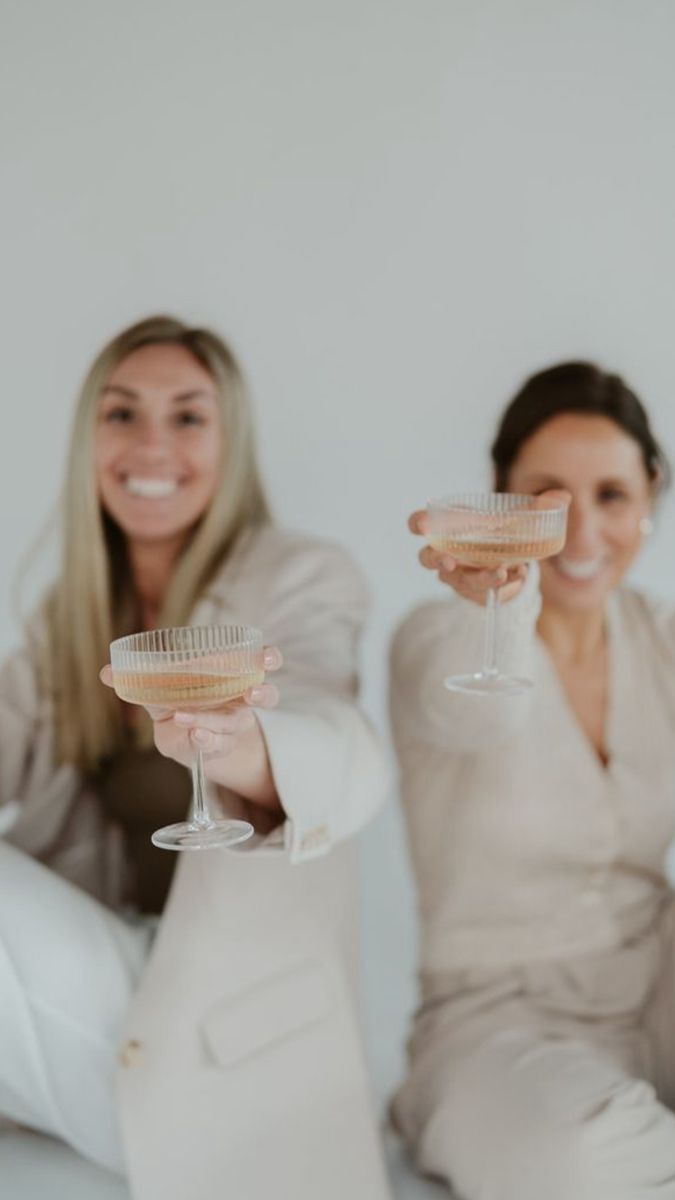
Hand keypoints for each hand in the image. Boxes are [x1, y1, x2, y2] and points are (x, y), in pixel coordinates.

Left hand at [99, 646, 281, 767]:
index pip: (259, 662)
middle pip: (266, 694)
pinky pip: (217, 743)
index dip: (267, 658)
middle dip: (263, 692)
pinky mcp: (220, 746)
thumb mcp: (161, 691)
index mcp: (233, 673)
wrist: (185, 739)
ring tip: (199, 725)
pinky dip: (204, 739)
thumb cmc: (179, 704)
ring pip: (238, 723)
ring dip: (221, 723)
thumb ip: (139, 681)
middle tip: (252, 693)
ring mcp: (232, 724)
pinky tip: (193, 736)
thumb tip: (106, 672)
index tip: (267, 657)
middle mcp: (240, 698)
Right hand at [409, 490, 569, 606]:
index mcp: (450, 525)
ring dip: (476, 577)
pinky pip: (482, 590)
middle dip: (436, 559)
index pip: (422, 523)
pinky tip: (518, 574)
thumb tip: (562, 497)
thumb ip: (539, 507)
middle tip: (449, 561)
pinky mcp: (473, 591)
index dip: (418, 524)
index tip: (420, 525)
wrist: (511, 563)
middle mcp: (446, 551)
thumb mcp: (519, 518)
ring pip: (457, 579)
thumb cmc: (502, 533)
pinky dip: (502, 583)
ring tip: (498, 573)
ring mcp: (458, 574)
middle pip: (428, 557)